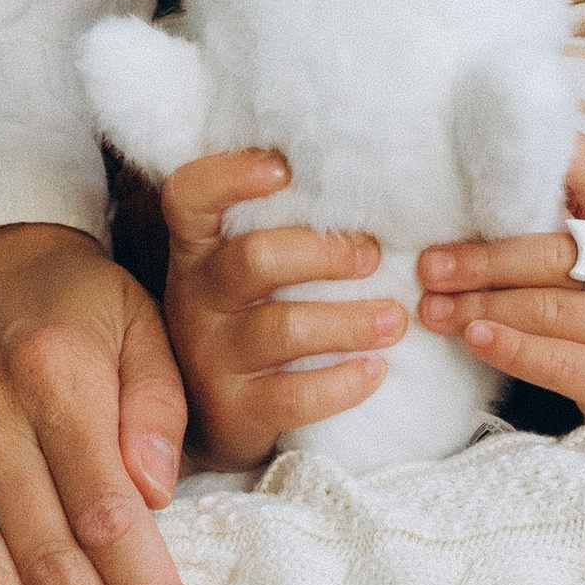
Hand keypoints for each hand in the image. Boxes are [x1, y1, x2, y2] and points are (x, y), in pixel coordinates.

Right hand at [161, 146, 401, 464]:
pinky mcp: (236, 411)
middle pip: (255, 258)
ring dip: (350, 321)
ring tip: (395, 319)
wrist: (206, 416)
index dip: (229, 176)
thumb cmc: (241, 317)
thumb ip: (272, 230)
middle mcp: (195, 298)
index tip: (283, 168)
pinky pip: (296, 395)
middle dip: (324, 254)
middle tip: (373, 257)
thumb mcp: (235, 271)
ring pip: (285, 329)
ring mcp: (211, 357)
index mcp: (196, 250)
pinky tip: (376, 369)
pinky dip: (344, 382)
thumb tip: (362, 194)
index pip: (189, 197)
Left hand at [419, 143, 584, 428]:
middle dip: (486, 259)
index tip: (485, 155)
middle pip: (557, 255)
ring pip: (550, 308)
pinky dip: (512, 347)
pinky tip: (475, 338)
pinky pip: (560, 361)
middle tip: (431, 265)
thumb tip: (491, 203)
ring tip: (435, 308)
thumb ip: (584, 240)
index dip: (551, 160)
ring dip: (483, 305)